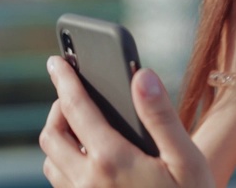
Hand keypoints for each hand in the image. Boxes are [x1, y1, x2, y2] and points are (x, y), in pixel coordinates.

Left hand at [40, 56, 214, 187]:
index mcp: (111, 159)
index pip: (75, 108)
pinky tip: (89, 158)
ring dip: (58, 137)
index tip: (56, 60)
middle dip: (58, 108)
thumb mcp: (185, 159)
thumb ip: (160, 116)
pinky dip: (63, 161)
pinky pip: (60, 183)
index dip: (65, 79)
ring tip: (81, 124)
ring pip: (50, 161)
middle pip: (51, 134)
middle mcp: (87, 181)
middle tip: (75, 95)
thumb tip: (141, 75)